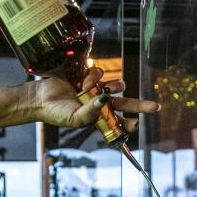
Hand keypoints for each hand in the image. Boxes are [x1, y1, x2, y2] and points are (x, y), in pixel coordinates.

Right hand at [27, 66, 159, 127]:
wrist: (40, 98)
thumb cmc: (56, 113)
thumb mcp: (75, 118)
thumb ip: (91, 112)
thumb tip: (106, 101)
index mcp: (99, 118)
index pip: (120, 122)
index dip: (130, 123)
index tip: (136, 123)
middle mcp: (101, 105)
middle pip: (127, 104)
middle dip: (141, 105)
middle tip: (155, 107)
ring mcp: (97, 90)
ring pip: (117, 85)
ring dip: (111, 87)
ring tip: (92, 89)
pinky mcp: (90, 76)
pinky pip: (101, 73)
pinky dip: (93, 76)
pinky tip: (81, 81)